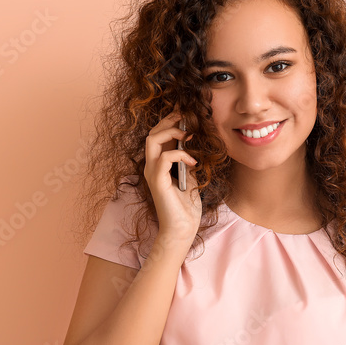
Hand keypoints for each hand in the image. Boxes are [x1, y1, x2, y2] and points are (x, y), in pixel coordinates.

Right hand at [143, 107, 201, 244]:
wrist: (182, 229)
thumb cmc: (186, 208)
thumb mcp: (190, 179)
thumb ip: (187, 164)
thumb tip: (192, 150)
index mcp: (158, 165)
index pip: (158, 136)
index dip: (169, 122)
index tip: (184, 114)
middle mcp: (152, 166)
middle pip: (153, 133)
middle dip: (169, 121)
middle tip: (186, 117)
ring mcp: (153, 173)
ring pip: (152, 140)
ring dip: (171, 133)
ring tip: (188, 136)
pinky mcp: (157, 181)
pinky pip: (164, 158)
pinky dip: (180, 154)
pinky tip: (193, 161)